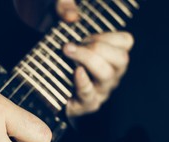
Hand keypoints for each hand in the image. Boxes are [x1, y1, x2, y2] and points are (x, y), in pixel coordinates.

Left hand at [56, 0, 133, 116]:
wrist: (43, 85)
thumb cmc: (57, 52)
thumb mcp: (59, 24)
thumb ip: (64, 8)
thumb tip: (71, 16)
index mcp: (112, 56)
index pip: (126, 42)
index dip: (108, 36)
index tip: (86, 37)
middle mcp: (111, 74)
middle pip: (121, 59)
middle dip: (98, 48)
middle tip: (73, 45)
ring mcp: (101, 91)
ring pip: (106, 75)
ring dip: (88, 60)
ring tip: (68, 52)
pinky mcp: (86, 104)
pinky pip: (89, 94)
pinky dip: (83, 82)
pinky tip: (75, 72)